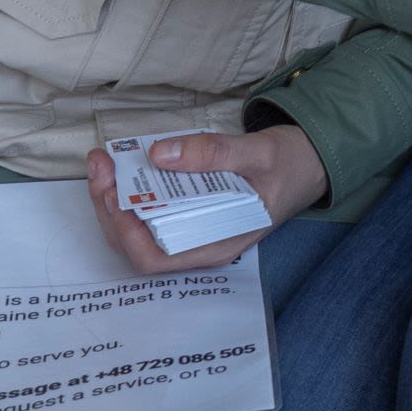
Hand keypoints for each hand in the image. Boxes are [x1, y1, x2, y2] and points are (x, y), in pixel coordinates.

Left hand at [83, 126, 326, 275]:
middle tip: (101, 165)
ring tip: (105, 163)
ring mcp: (192, 232)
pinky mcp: (189, 214)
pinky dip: (132, 192)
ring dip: (114, 199)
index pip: (154, 257)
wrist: (310, 164)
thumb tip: (159, 155)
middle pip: (137, 244)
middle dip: (110, 207)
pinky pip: (151, 213)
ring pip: (138, 230)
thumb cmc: (289, 164)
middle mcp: (198, 247)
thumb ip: (213, 153)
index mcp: (216, 244)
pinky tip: (126, 167)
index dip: (124, 229)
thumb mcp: (258, 153)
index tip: (113, 189)